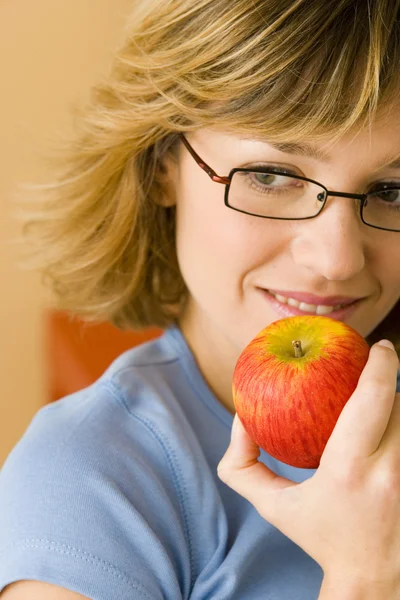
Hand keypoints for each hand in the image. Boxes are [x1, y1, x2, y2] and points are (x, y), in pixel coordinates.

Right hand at [218, 340, 399, 590]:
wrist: (374, 577)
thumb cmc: (319, 535)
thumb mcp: (272, 506)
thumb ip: (242, 466)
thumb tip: (239, 419)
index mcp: (349, 469)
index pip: (373, 398)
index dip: (381, 364)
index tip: (378, 347)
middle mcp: (390, 472)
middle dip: (389, 384)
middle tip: (374, 371)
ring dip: (397, 406)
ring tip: (379, 407)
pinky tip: (390, 430)